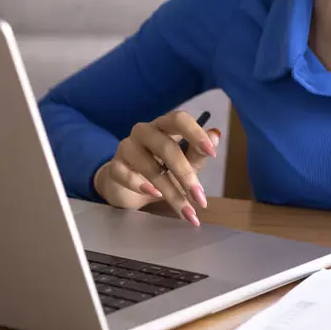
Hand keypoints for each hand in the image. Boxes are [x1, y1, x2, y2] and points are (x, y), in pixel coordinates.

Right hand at [92, 110, 220, 225]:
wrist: (129, 187)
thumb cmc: (161, 169)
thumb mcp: (185, 163)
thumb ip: (198, 152)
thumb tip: (216, 135)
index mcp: (164, 126)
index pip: (178, 119)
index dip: (195, 133)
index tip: (212, 152)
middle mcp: (144, 132)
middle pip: (166, 147)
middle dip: (185, 174)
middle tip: (200, 197)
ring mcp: (126, 147)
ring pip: (149, 166)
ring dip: (170, 191)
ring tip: (185, 210)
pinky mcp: (115, 167)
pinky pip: (125, 174)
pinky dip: (140, 185)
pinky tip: (155, 195)